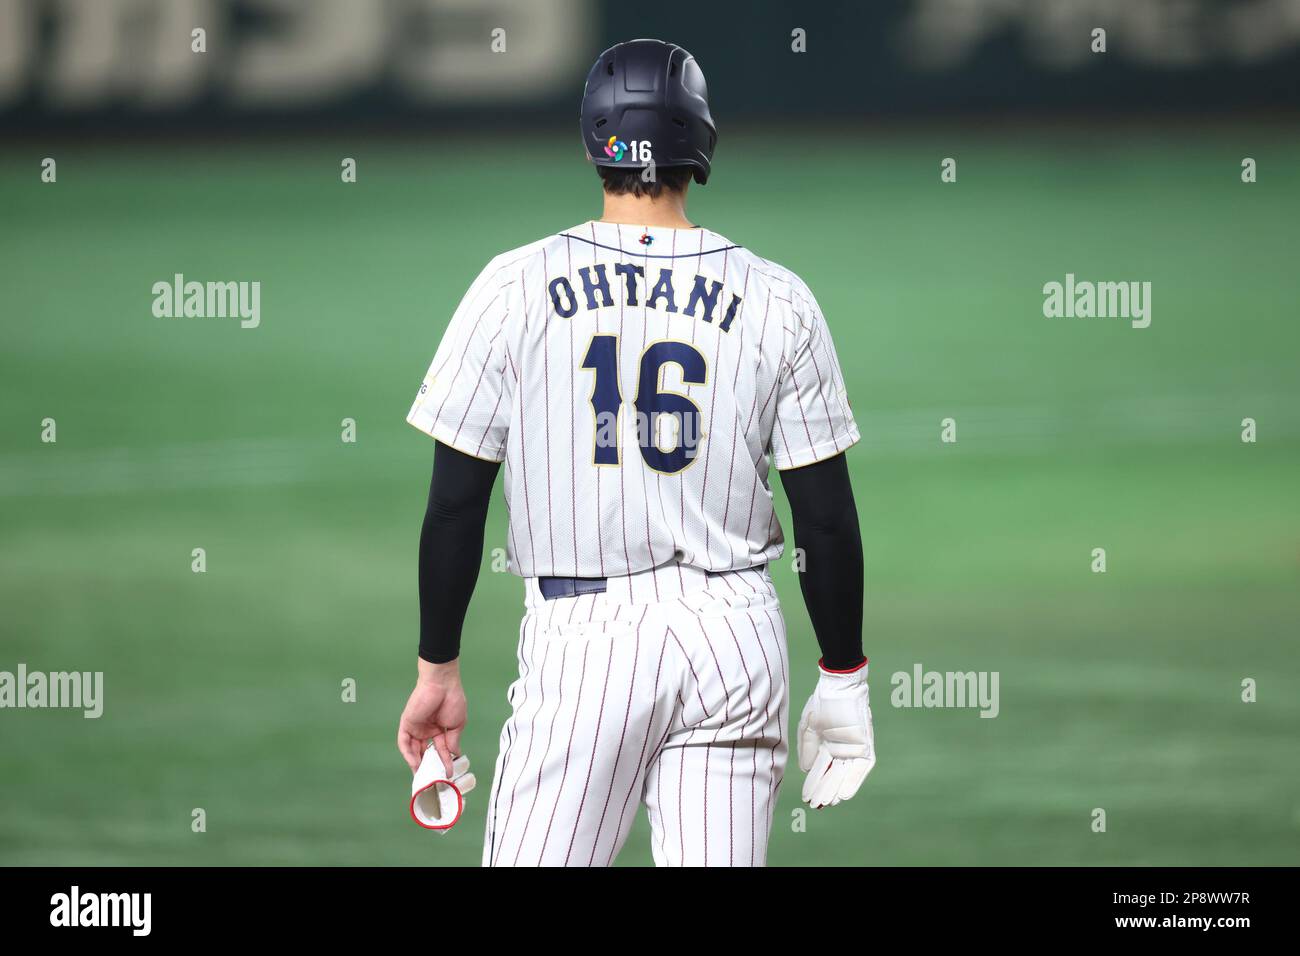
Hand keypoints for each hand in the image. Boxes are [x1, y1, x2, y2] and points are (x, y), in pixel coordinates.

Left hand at [398, 658, 466, 775]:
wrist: (442, 684)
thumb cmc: (452, 700)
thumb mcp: (456, 724)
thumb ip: (452, 741)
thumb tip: (454, 755)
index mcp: (439, 729)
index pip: (440, 750)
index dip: (444, 762)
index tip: (448, 774)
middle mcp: (426, 730)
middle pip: (425, 752)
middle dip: (428, 766)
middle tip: (430, 781)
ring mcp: (416, 728)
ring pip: (413, 750)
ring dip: (417, 763)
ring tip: (422, 777)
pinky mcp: (407, 724)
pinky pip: (404, 742)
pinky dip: (408, 753)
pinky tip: (415, 764)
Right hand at [797, 661, 875, 807]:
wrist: (837, 687)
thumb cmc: (822, 703)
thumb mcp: (808, 727)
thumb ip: (807, 749)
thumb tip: (806, 771)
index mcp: (826, 746)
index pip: (820, 770)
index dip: (814, 784)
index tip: (807, 799)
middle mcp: (840, 750)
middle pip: (833, 775)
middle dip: (824, 791)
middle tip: (816, 806)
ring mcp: (853, 749)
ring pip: (845, 774)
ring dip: (837, 789)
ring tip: (828, 804)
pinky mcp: (865, 746)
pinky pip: (861, 768)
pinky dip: (853, 781)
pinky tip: (844, 795)